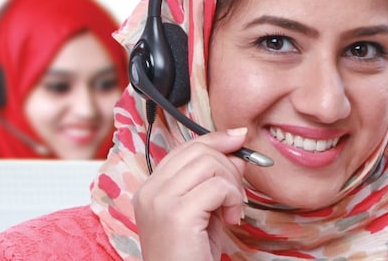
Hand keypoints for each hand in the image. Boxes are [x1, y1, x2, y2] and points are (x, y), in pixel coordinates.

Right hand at [133, 128, 247, 260]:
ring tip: (232, 211)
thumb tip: (234, 153)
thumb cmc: (190, 258)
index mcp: (150, 189)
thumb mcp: (202, 214)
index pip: (184, 149)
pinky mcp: (176, 213)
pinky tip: (231, 219)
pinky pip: (218, 187)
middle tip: (236, 196)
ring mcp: (160, 200)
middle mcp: (150, 191)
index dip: (214, 140)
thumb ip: (213, 183)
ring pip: (209, 164)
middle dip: (228, 166)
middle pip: (198, 151)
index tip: (237, 138)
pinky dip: (233, 199)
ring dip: (232, 185)